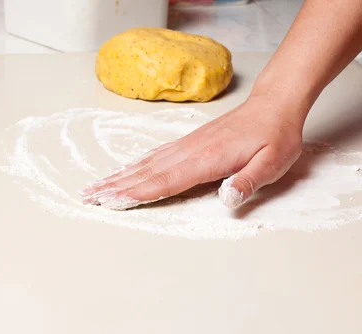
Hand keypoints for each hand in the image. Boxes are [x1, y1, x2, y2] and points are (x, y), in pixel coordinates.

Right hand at [79, 93, 305, 209]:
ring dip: (117, 176)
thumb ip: (249, 181)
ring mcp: (185, 146)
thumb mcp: (273, 162)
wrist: (273, 105)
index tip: (111, 200)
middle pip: (144, 173)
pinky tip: (123, 170)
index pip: (165, 180)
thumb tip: (228, 198)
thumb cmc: (275, 136)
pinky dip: (134, 165)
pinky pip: (154, 155)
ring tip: (94, 186)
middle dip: (114, 186)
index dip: (137, 192)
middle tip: (87, 196)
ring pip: (144, 164)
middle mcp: (189, 151)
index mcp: (206, 159)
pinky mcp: (186, 143)